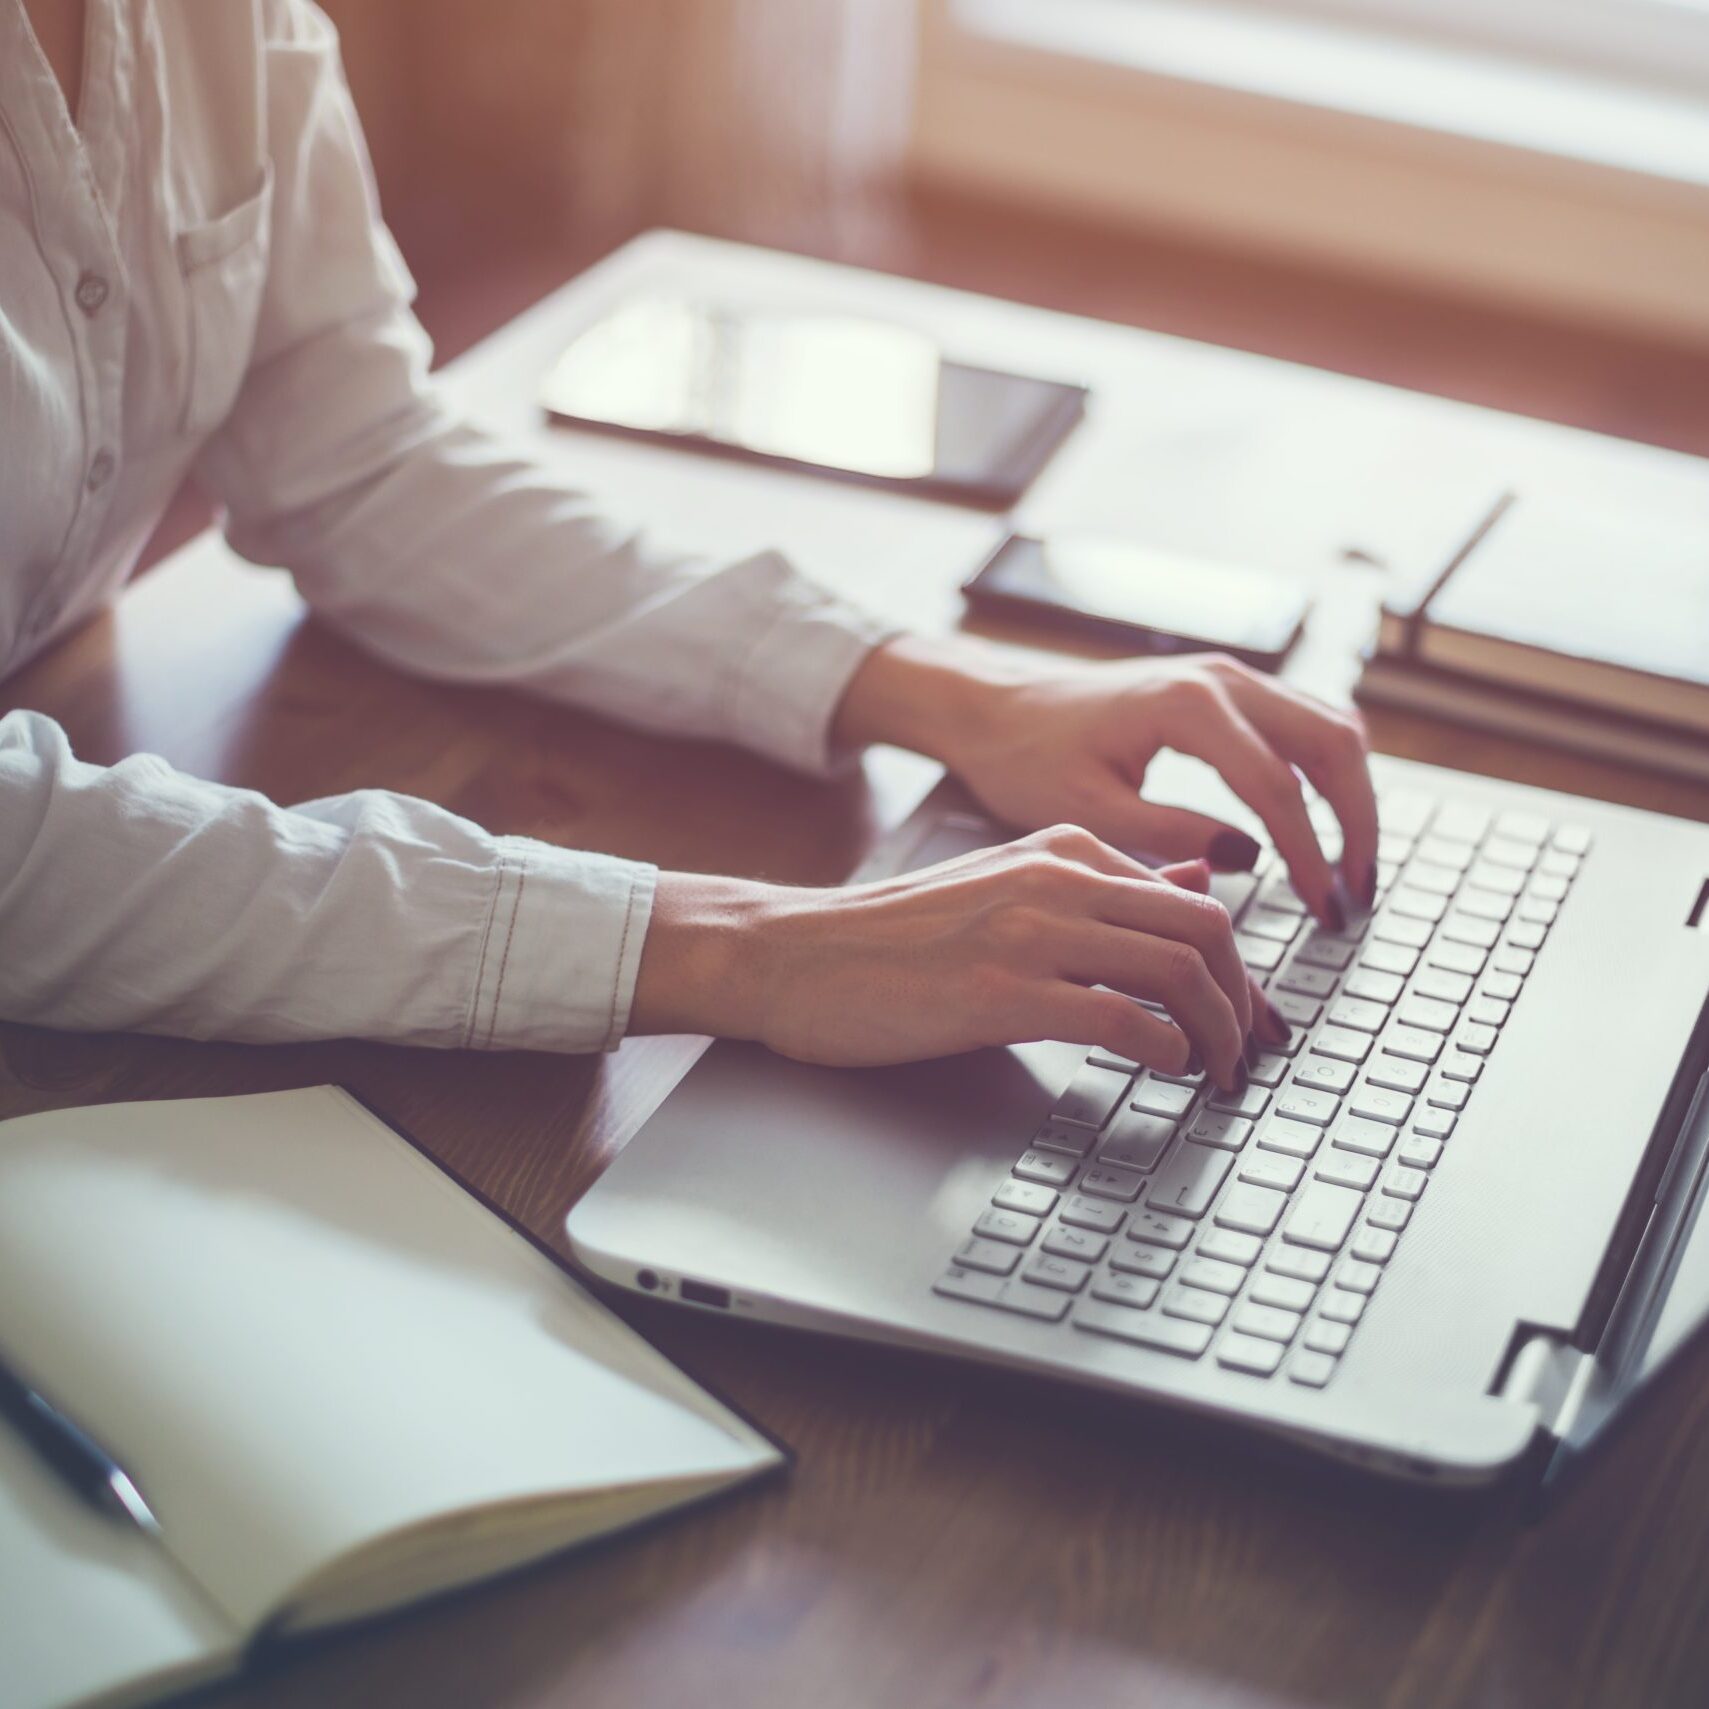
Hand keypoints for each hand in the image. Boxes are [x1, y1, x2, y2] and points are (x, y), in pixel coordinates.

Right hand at [630, 827, 1291, 1084]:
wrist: (797, 955)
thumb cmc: (898, 935)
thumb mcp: (1009, 885)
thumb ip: (1102, 885)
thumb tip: (1198, 880)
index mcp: (1064, 848)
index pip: (1194, 898)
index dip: (1241, 967)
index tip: (1248, 1016)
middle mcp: (1058, 878)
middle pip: (1206, 930)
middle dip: (1246, 1002)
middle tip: (1249, 1053)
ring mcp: (1030, 933)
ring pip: (1178, 971)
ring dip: (1216, 1033)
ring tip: (1217, 1073)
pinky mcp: (1001, 992)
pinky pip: (1121, 1019)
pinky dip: (1165, 1050)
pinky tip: (1166, 1070)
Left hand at [834, 636, 1377, 928]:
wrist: (996, 707)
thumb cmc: (1026, 758)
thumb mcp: (1088, 810)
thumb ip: (1170, 834)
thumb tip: (1250, 860)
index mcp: (1186, 705)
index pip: (1277, 787)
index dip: (1309, 856)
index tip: (1324, 911)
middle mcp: (1220, 678)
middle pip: (1332, 744)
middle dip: (1357, 823)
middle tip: (1356, 894)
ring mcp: (1228, 677)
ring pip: (1330, 727)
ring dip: (1352, 796)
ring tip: (1349, 870)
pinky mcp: (1225, 689)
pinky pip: (1304, 722)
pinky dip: (1327, 773)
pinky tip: (1321, 828)